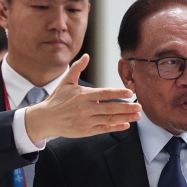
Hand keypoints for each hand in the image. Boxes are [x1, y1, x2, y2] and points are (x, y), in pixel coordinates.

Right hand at [24, 54, 140, 141]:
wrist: (46, 119)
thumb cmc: (57, 99)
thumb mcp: (66, 82)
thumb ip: (77, 68)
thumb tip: (86, 56)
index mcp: (83, 95)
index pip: (104, 93)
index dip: (118, 93)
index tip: (130, 93)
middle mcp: (86, 108)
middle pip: (110, 108)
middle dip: (127, 108)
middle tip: (140, 106)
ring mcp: (86, 121)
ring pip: (109, 119)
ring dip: (125, 118)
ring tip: (137, 116)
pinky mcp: (86, 131)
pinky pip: (103, 129)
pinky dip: (115, 127)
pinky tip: (125, 125)